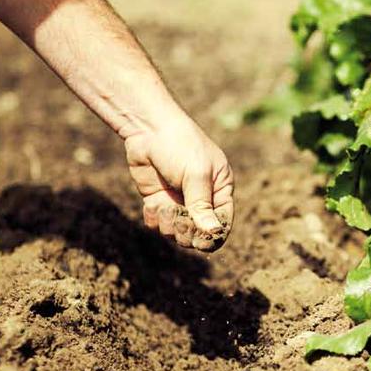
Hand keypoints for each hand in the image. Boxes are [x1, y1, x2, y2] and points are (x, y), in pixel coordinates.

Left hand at [124, 117, 234, 251]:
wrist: (147, 128)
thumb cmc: (181, 145)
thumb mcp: (196, 174)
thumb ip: (202, 205)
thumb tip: (214, 232)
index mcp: (220, 189)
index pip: (223, 222)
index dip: (213, 236)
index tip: (200, 241)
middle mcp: (202, 198)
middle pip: (199, 232)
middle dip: (187, 232)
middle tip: (177, 221)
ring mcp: (179, 200)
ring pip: (177, 231)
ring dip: (169, 225)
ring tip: (162, 208)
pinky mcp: (159, 200)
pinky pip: (159, 223)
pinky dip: (154, 219)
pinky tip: (151, 204)